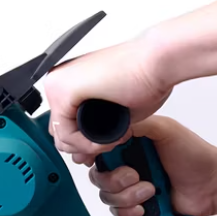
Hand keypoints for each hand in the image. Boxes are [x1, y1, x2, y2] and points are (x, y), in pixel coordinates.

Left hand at [44, 36, 170, 163]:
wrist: (159, 60)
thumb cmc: (144, 77)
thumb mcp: (111, 111)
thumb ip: (93, 129)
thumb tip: (81, 154)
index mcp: (67, 81)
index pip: (61, 125)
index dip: (82, 143)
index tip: (105, 144)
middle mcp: (58, 80)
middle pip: (58, 131)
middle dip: (84, 146)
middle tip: (110, 143)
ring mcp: (57, 84)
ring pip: (61, 136)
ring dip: (89, 147)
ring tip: (115, 138)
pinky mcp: (63, 90)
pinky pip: (66, 134)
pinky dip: (89, 144)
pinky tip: (111, 137)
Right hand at [89, 115, 216, 215]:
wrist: (214, 184)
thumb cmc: (194, 154)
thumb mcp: (163, 129)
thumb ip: (134, 124)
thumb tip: (107, 132)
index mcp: (126, 144)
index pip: (96, 151)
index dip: (94, 157)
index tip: (102, 159)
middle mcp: (125, 165)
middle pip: (97, 177)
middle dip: (115, 180)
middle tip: (136, 175)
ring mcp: (130, 187)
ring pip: (106, 197)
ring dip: (127, 196)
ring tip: (150, 190)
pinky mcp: (137, 206)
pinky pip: (118, 214)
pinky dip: (129, 212)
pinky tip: (144, 207)